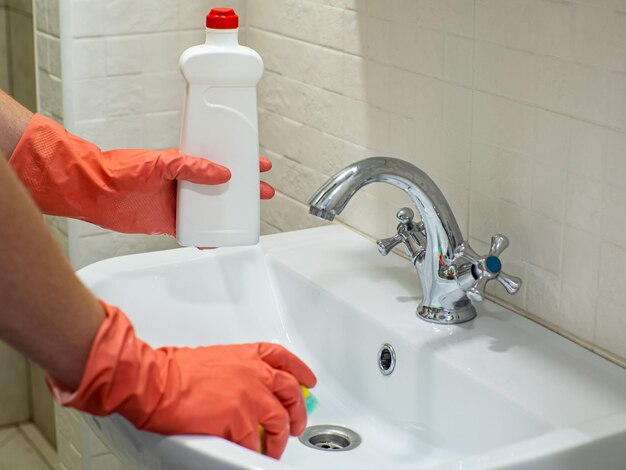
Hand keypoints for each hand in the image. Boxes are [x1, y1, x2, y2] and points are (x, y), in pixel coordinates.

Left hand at [9, 114, 274, 235]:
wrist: (94, 193)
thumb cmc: (119, 170)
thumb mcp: (159, 162)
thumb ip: (190, 167)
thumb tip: (221, 173)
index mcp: (185, 163)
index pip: (220, 159)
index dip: (242, 160)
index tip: (259, 163)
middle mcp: (185, 183)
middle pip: (223, 186)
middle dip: (245, 189)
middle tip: (263, 193)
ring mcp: (179, 203)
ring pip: (213, 209)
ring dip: (230, 213)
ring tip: (246, 218)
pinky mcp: (170, 222)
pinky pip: (195, 231)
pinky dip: (208, 237)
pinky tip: (218, 241)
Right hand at [47, 301, 315, 458]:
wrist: (156, 382)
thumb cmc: (174, 370)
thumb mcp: (214, 358)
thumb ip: (237, 370)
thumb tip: (245, 386)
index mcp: (247, 356)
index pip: (284, 358)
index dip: (300, 369)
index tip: (308, 380)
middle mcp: (254, 373)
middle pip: (290, 391)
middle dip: (298, 410)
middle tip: (297, 424)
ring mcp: (249, 397)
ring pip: (279, 420)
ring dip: (280, 437)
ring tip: (276, 447)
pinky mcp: (238, 420)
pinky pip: (255, 441)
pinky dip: (256, 449)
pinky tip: (253, 453)